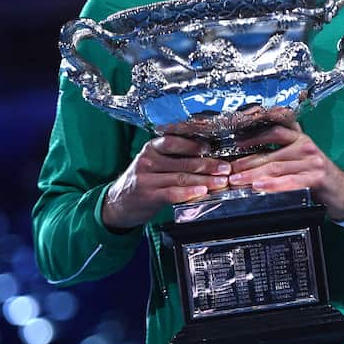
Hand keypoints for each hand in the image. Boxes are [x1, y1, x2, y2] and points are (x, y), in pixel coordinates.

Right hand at [102, 135, 229, 229]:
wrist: (118, 203)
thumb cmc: (144, 180)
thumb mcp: (153, 162)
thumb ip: (174, 157)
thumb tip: (208, 154)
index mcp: (151, 148)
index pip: (174, 141)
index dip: (194, 144)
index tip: (213, 147)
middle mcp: (147, 160)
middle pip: (182, 161)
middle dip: (208, 164)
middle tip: (225, 168)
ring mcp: (146, 178)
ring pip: (180, 177)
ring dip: (205, 180)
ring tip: (221, 181)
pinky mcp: (148, 196)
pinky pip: (171, 193)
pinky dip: (188, 193)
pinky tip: (202, 192)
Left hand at [226, 112, 343, 221]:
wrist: (342, 191)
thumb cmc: (317, 174)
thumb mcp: (303, 156)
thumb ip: (283, 149)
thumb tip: (252, 153)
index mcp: (300, 138)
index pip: (275, 130)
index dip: (254, 135)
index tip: (236, 142)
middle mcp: (306, 146)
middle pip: (270, 152)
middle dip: (246, 162)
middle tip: (229, 170)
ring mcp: (312, 161)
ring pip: (276, 167)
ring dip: (253, 175)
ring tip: (237, 180)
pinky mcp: (316, 177)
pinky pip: (290, 180)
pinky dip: (273, 184)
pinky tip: (260, 187)